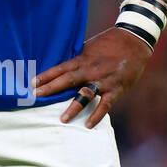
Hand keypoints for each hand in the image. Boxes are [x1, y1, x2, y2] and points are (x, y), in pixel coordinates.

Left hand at [32, 27, 150, 126]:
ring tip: (62, 119)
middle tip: (36, 98)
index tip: (32, 83)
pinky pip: (105, 104)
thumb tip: (60, 68)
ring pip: (85, 94)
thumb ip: (77, 59)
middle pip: (67, 80)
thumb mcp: (89, 48)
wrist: (134, 41)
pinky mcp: (116, 88)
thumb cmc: (110, 44)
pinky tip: (88, 125)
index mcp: (82, 59)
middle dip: (51, 89)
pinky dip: (97, 115)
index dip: (46, 76)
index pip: (60, 68)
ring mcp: (103, 80)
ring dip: (73, 107)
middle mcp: (90, 70)